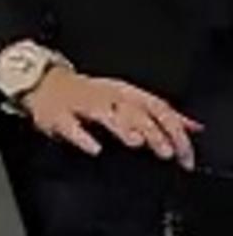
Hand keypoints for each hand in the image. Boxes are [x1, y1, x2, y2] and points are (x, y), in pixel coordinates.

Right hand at [26, 67, 200, 167]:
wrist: (44, 83)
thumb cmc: (89, 95)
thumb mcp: (126, 99)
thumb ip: (159, 114)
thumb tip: (192, 127)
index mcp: (124, 92)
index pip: (155, 106)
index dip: (173, 128)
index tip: (185, 152)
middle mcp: (105, 96)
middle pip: (133, 111)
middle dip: (151, 130)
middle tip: (165, 151)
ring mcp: (81, 104)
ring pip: (103, 113)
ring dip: (120, 126)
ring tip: (135, 141)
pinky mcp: (59, 115)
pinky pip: (71, 126)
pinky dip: (83, 137)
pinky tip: (94, 147)